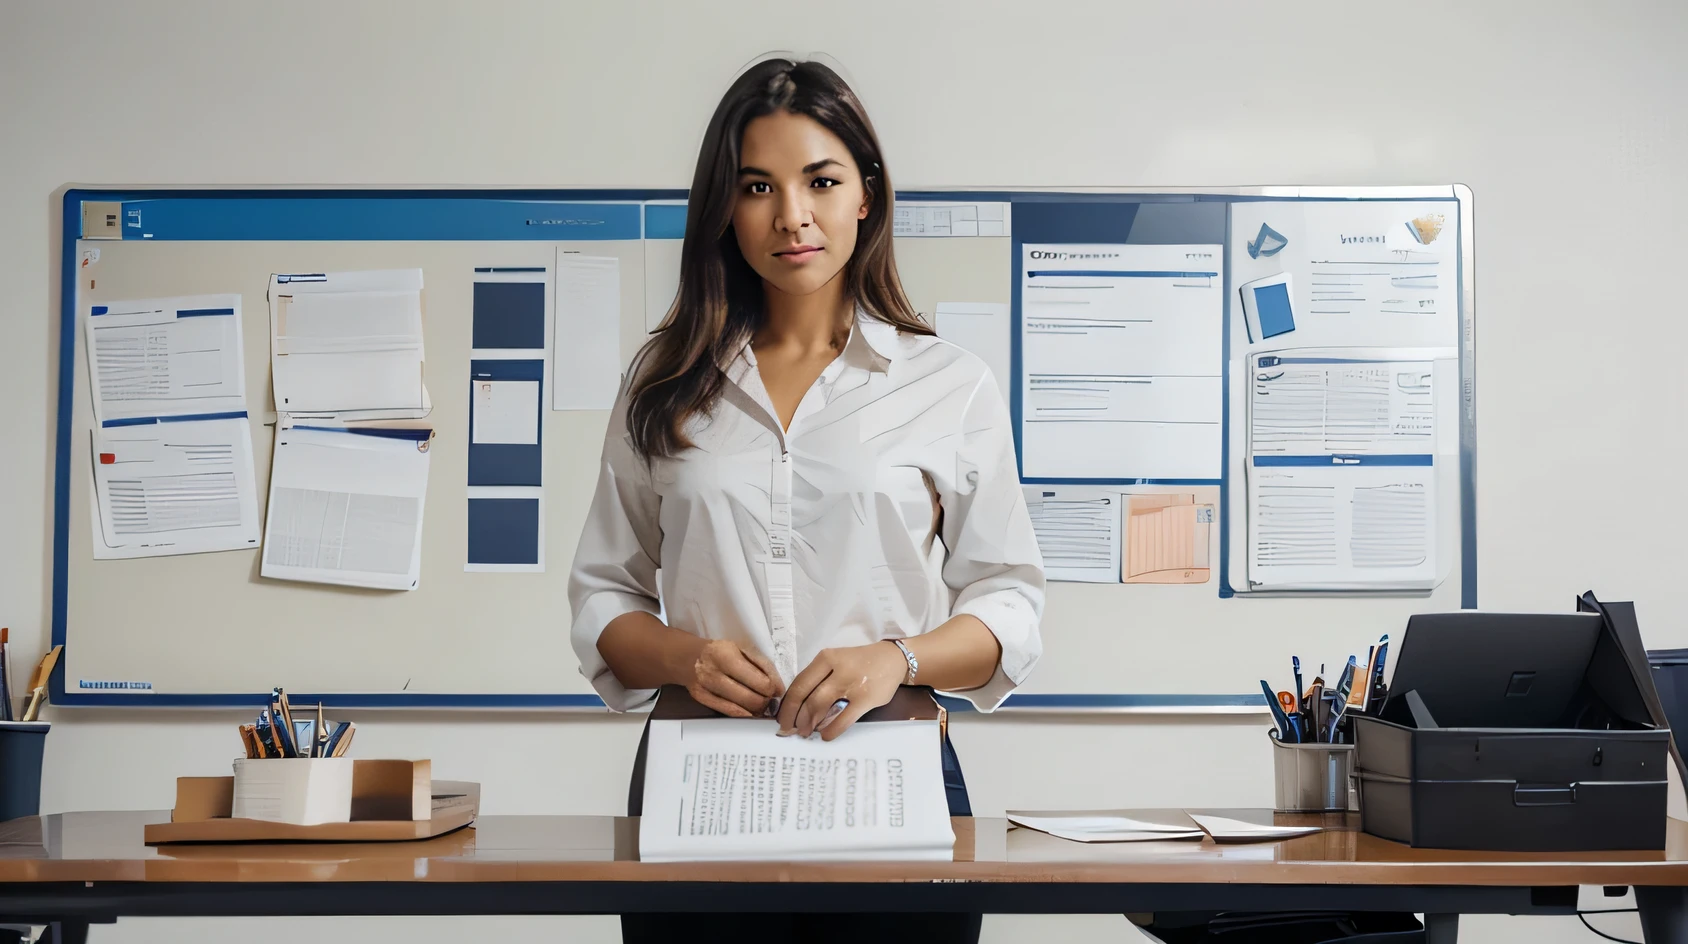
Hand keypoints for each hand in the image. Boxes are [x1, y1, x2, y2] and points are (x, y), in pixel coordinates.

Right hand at [687, 639, 784, 717]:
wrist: (690, 657)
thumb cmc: (722, 651)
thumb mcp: (742, 648)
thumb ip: (762, 665)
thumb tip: (778, 689)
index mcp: (727, 655)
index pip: (760, 681)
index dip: (774, 688)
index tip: (777, 690)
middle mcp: (714, 672)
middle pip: (752, 698)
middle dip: (765, 701)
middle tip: (769, 698)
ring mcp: (706, 687)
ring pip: (741, 709)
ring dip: (756, 709)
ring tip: (760, 703)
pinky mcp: (701, 699)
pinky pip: (728, 712)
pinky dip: (743, 714)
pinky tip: (749, 711)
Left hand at [776, 642, 906, 739]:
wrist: (893, 659)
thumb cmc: (860, 662)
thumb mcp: (836, 660)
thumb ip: (819, 677)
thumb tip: (797, 705)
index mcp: (826, 658)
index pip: (800, 683)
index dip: (787, 704)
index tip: (782, 718)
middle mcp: (837, 669)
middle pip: (807, 698)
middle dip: (796, 718)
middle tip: (792, 730)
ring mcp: (852, 684)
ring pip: (821, 708)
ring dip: (810, 724)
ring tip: (806, 732)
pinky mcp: (865, 699)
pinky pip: (843, 720)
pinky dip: (831, 731)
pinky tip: (826, 735)